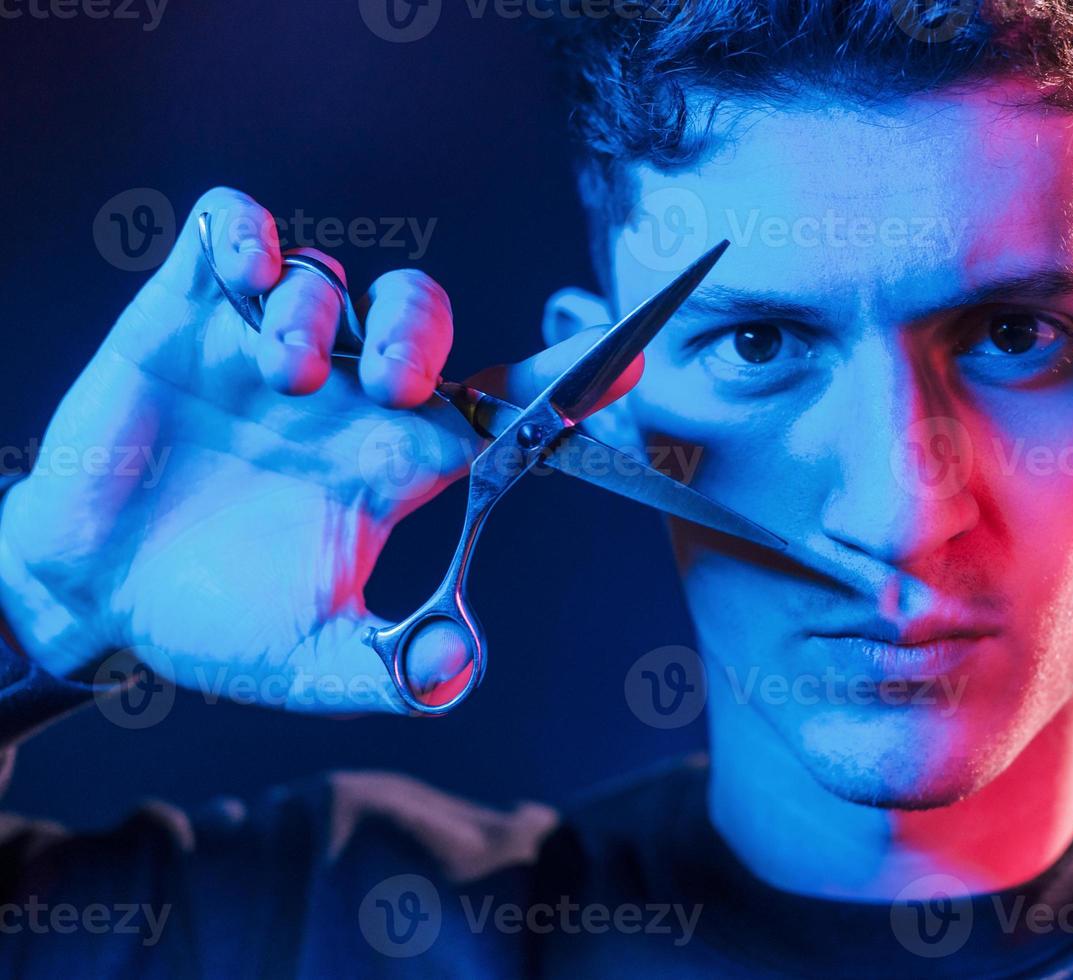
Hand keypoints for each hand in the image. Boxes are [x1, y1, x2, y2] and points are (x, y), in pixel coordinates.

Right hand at [0, 187, 638, 713]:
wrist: (93, 598)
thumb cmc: (213, 621)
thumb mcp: (310, 664)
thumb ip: (390, 675)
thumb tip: (460, 671)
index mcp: (392, 462)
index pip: (497, 407)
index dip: (567, 381)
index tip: (630, 364)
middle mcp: (343, 394)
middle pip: (420, 315)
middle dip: (421, 330)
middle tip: (397, 385)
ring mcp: (266, 349)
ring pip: (329, 275)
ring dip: (319, 312)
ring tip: (285, 377)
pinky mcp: (187, 316)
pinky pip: (231, 229)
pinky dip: (246, 236)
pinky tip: (244, 281)